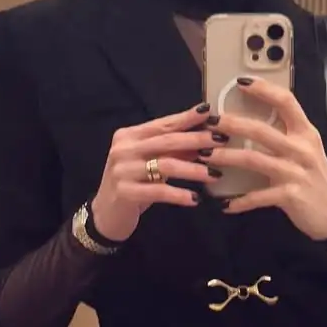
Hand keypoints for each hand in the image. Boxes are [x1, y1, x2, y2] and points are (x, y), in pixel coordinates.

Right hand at [91, 103, 214, 241]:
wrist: (105, 214)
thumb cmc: (132, 184)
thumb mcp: (150, 163)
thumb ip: (171, 151)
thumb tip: (204, 140)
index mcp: (129, 136)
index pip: (163, 124)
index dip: (187, 118)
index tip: (210, 113)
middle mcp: (123, 149)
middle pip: (166, 140)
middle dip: (197, 140)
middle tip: (221, 141)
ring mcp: (122, 170)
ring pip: (165, 165)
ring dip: (193, 169)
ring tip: (215, 174)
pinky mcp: (125, 192)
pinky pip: (158, 191)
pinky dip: (179, 194)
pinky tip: (195, 199)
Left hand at [209, 79, 326, 240]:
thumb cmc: (315, 177)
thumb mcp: (307, 149)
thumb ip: (287, 134)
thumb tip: (254, 119)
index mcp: (305, 132)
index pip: (286, 101)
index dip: (264, 89)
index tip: (241, 81)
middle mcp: (301, 149)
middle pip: (261, 130)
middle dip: (231, 124)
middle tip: (209, 122)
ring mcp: (294, 172)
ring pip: (253, 159)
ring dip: (225, 157)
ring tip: (204, 156)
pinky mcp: (289, 196)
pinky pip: (257, 197)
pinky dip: (239, 201)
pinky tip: (224, 204)